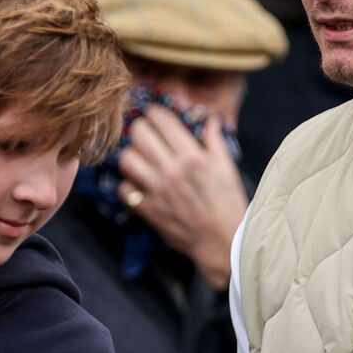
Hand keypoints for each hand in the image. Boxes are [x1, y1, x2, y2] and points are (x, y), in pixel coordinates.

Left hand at [117, 106, 247, 288]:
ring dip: (131, 154)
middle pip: (139, 134)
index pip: (164, 122)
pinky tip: (138, 182)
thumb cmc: (228, 203)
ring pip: (126, 159)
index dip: (155, 112)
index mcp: (193, 156)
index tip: (152, 111)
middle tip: (144, 130)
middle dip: (140, 127)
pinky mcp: (148, 209)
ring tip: (139, 155)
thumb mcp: (227, 167)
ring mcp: (157, 190)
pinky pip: (124, 189)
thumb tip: (208, 119)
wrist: (222, 241)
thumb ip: (214, 140)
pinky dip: (128, 183)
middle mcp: (172, 170)